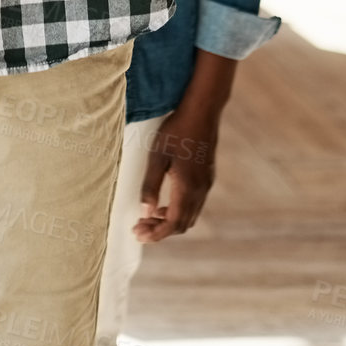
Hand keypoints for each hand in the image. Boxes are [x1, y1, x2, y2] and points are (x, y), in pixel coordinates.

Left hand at [134, 107, 219, 242]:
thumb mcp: (157, 156)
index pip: (172, 224)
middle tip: (140, 227)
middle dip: (160, 230)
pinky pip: (194, 205)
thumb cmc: (176, 131)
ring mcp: (206, 184)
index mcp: (187, 188)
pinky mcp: (207, 177)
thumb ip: (151, 186)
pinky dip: (179, 211)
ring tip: (149, 217)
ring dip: (170, 221)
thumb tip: (145, 212)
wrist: (202, 111)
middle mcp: (200, 191)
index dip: (155, 234)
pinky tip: (165, 203)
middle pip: (182, 224)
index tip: (139, 234)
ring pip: (189, 216)